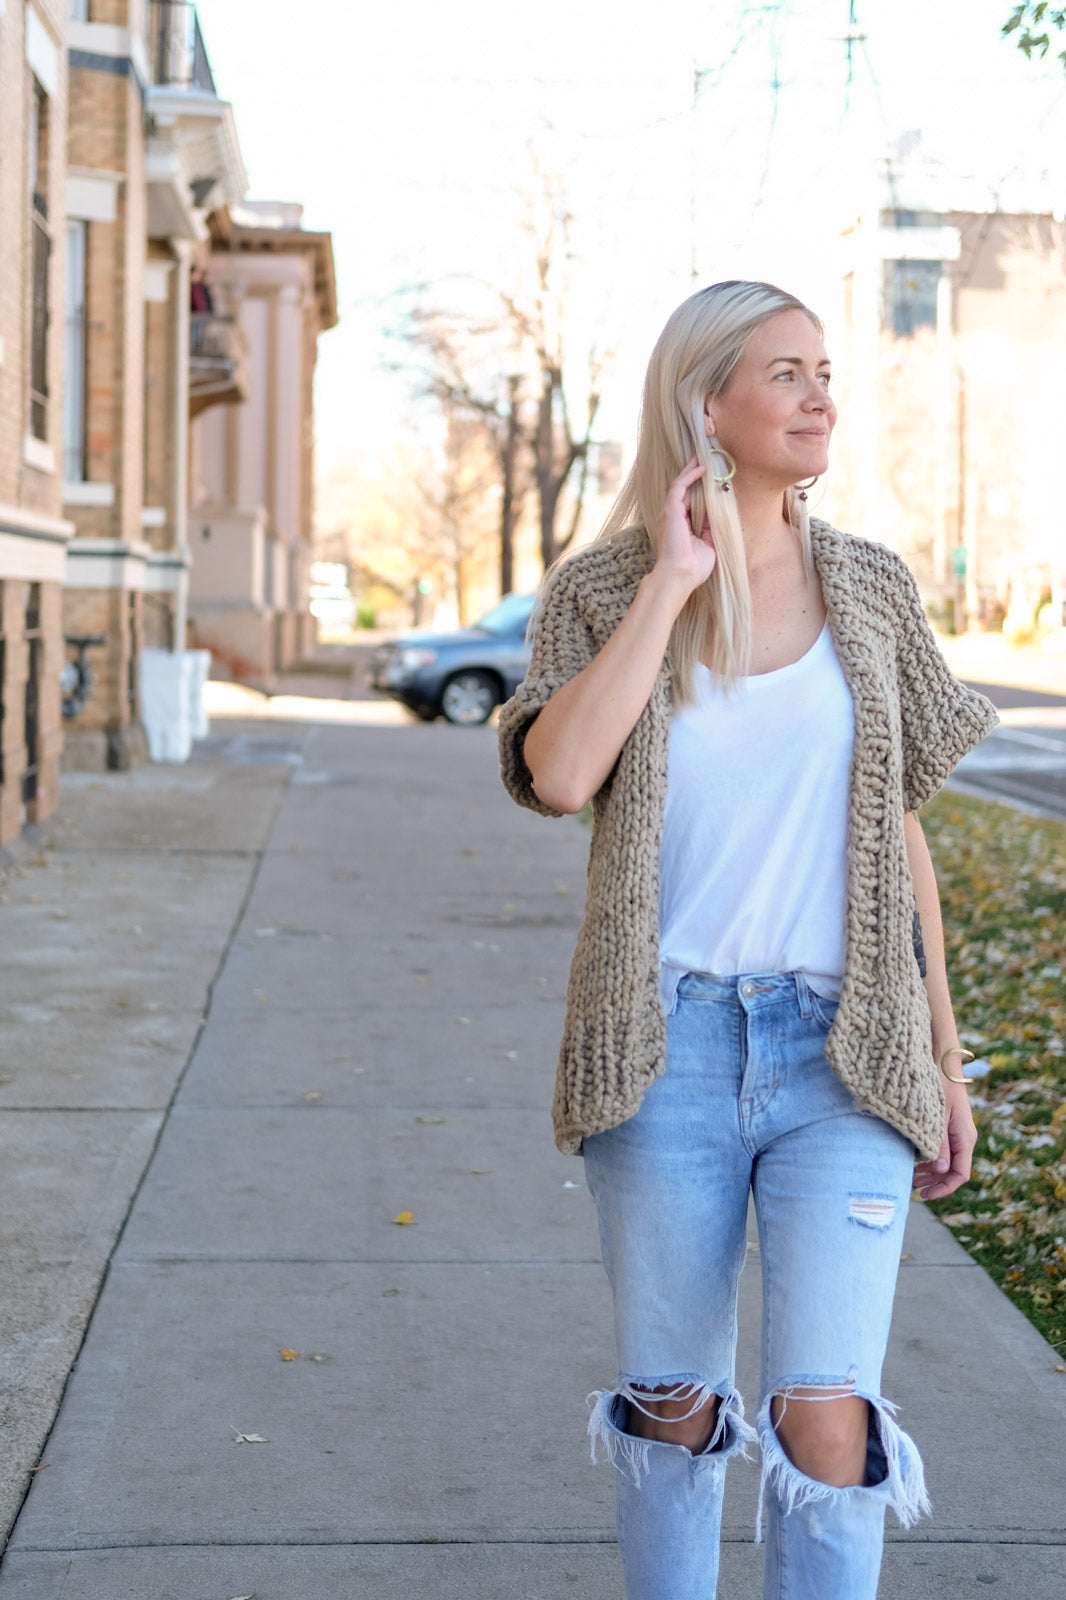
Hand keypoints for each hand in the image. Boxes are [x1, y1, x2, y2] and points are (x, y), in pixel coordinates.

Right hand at [652, 457, 717, 595]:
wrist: (679, 576)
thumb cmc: (693, 568)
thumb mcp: (709, 545)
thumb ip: (712, 529)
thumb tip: (721, 515)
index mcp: (681, 526)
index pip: (693, 502)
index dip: (703, 490)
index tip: (714, 479)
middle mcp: (673, 517)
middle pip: (686, 490)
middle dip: (695, 474)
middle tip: (708, 459)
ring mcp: (670, 513)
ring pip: (681, 485)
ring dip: (692, 470)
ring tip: (704, 457)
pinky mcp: (670, 510)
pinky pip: (679, 486)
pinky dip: (690, 475)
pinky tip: (702, 467)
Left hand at [913, 1079, 977, 1200]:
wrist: (942, 1061)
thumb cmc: (939, 1085)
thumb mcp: (936, 1115)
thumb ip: (939, 1142)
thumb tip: (941, 1169)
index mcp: (964, 1138)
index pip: (960, 1174)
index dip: (944, 1188)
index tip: (924, 1195)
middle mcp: (964, 1138)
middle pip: (953, 1171)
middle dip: (934, 1183)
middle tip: (912, 1188)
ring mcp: (956, 1132)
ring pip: (947, 1161)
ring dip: (930, 1172)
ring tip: (910, 1177)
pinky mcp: (948, 1126)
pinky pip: (942, 1149)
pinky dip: (929, 1158)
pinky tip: (913, 1160)